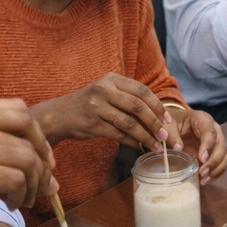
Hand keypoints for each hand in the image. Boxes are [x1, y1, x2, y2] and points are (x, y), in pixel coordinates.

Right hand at [0, 99, 56, 226]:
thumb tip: (38, 157)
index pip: (18, 109)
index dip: (37, 135)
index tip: (42, 161)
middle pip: (27, 126)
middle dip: (42, 155)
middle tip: (43, 181)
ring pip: (26, 156)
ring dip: (33, 182)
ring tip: (22, 199)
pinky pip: (16, 179)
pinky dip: (20, 194)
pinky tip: (9, 204)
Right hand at [33, 73, 170, 151]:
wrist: (58, 115)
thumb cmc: (88, 105)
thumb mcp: (106, 92)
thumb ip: (127, 98)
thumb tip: (157, 116)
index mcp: (111, 79)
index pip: (141, 90)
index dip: (157, 105)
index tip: (168, 120)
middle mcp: (104, 90)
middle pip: (138, 106)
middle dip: (155, 123)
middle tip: (166, 136)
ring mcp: (97, 106)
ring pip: (129, 123)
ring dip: (146, 136)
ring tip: (157, 146)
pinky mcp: (92, 124)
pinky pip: (118, 134)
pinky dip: (132, 142)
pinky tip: (139, 147)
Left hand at [173, 107, 226, 183]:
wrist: (176, 123)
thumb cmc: (172, 121)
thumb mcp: (168, 123)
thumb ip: (171, 133)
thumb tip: (179, 148)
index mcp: (203, 120)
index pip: (210, 132)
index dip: (208, 146)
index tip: (201, 158)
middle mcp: (215, 130)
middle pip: (221, 145)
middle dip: (213, 161)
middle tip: (202, 172)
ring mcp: (217, 142)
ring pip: (224, 156)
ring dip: (216, 169)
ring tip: (204, 180)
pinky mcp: (215, 153)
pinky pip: (221, 164)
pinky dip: (215, 174)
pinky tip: (205, 181)